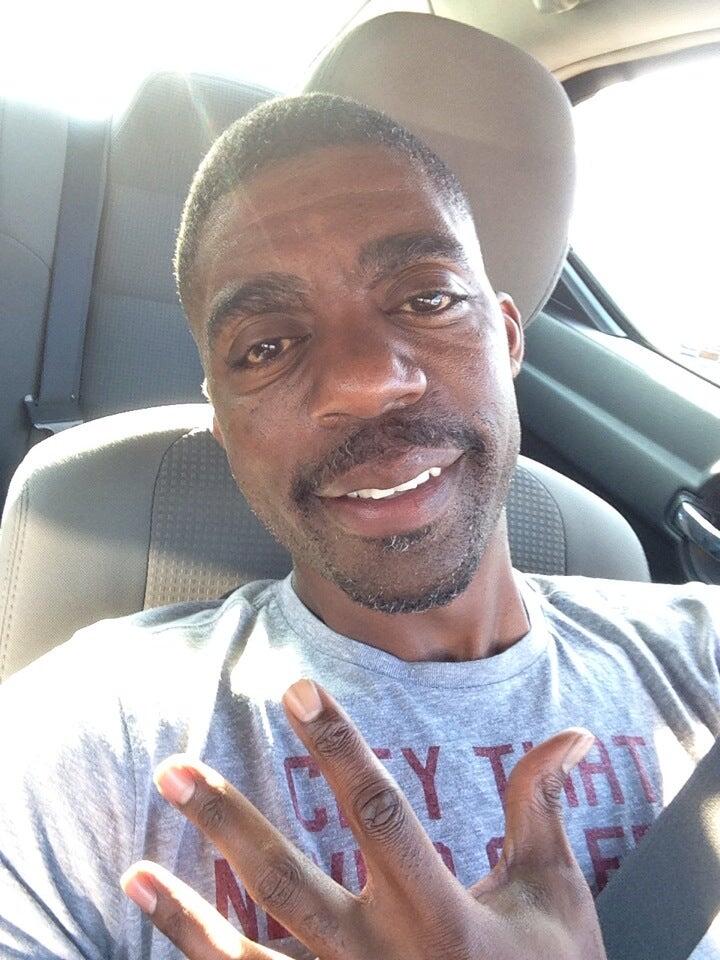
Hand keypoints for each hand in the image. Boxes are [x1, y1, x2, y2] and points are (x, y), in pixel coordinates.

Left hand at [121, 679, 605, 958]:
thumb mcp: (554, 894)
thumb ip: (539, 807)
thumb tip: (569, 734)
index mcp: (441, 914)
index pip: (376, 810)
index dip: (336, 746)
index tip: (297, 691)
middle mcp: (383, 959)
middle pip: (288, 881)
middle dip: (228, 822)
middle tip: (173, 768)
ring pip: (251, 957)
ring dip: (185, 916)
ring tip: (133, 870)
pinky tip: (163, 928)